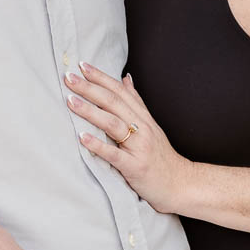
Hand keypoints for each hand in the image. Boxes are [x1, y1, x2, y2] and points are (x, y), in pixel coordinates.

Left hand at [65, 63, 190, 213]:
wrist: (180, 184)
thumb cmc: (161, 157)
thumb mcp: (151, 126)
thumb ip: (136, 102)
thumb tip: (125, 78)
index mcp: (143, 117)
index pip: (119, 91)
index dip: (100, 77)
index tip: (81, 65)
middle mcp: (142, 128)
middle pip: (113, 102)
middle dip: (89, 88)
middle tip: (69, 77)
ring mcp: (139, 147)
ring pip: (113, 123)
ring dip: (90, 111)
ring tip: (70, 101)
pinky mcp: (135, 167)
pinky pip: (114, 154)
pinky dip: (98, 145)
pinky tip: (82, 137)